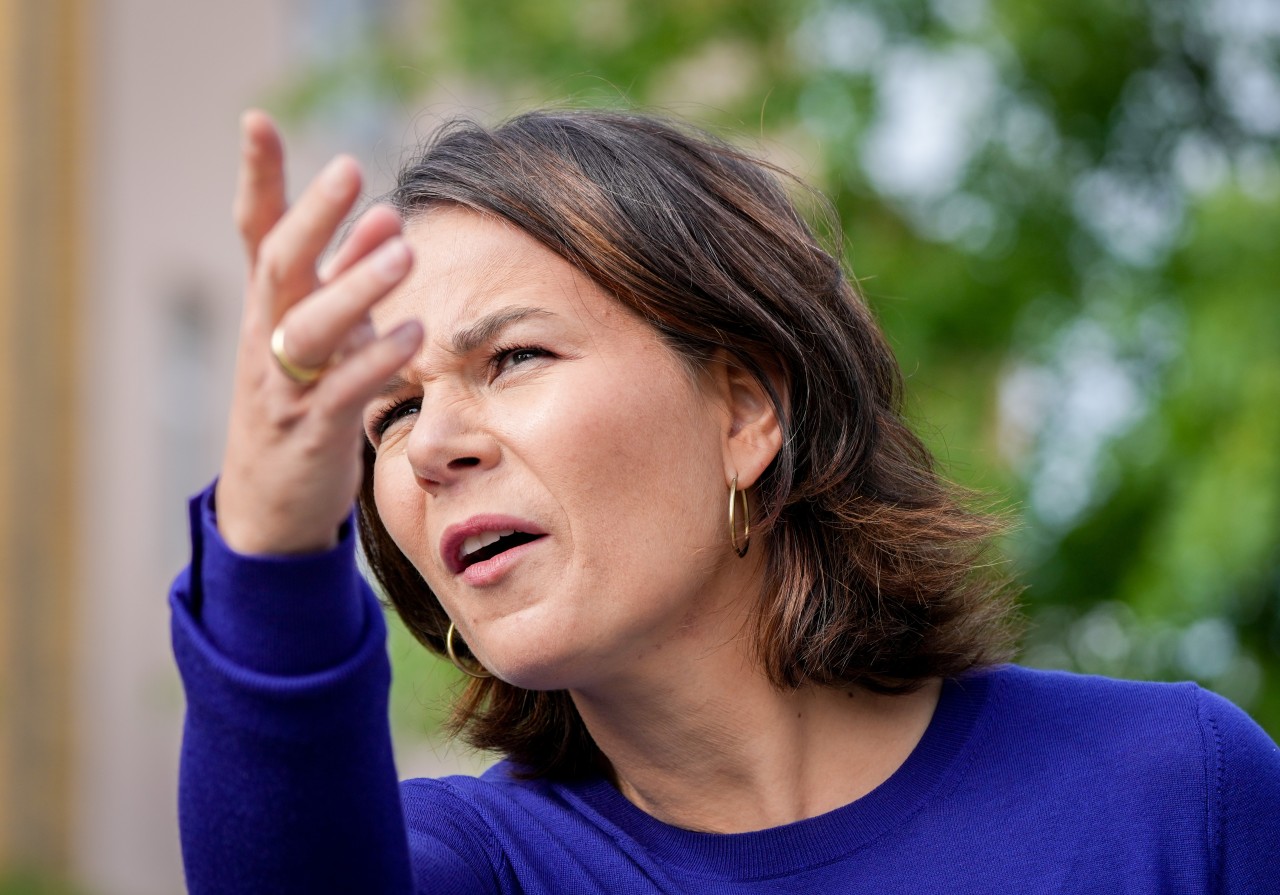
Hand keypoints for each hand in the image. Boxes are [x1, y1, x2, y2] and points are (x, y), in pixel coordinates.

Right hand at [214, 110, 422, 554]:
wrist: (269, 505)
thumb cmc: (302, 407)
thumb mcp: (322, 338)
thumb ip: (349, 280)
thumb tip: (388, 219)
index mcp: (269, 310)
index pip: (257, 232)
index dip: (257, 179)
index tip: (255, 120)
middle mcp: (267, 339)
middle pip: (280, 265)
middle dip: (313, 216)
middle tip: (348, 169)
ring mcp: (284, 386)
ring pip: (310, 326)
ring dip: (356, 285)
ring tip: (403, 250)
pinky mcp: (310, 432)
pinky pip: (342, 390)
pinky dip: (377, 360)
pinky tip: (415, 334)